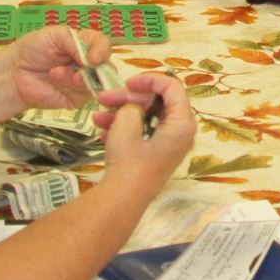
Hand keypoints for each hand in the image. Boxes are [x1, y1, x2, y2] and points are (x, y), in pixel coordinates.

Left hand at [0, 26, 113, 112]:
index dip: (102, 50)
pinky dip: (71, 86)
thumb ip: (79, 43)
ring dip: (78, 77)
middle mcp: (88, 64)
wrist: (14, 71)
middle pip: (107, 67)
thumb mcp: (57, 35)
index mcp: (85, 45)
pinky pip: (84, 94)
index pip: (103, 45)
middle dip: (96, 68)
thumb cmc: (33, 49)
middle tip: (85, 66)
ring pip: (96, 82)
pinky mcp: (76, 99)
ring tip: (56, 72)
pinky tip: (56, 79)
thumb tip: (96, 59)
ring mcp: (83, 82)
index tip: (94, 58)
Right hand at [97, 71, 195, 190]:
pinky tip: (101, 132)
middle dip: (128, 98)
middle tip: (104, 97)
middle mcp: (180, 133)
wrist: (123, 199)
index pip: (172, 87)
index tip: (128, 82)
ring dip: (120, 114)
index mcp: (182, 123)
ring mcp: (168, 144)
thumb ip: (133, 105)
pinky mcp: (156, 154)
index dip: (149, 79)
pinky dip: (123, 129)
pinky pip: (142, 133)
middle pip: (157, 102)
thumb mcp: (127, 124)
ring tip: (96, 116)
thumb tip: (135, 104)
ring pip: (146, 118)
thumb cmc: (129, 161)